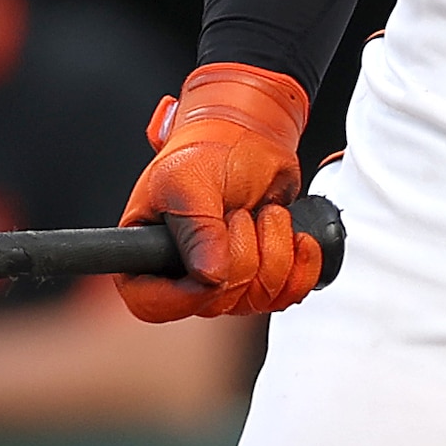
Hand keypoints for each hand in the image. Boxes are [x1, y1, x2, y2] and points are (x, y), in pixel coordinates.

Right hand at [119, 63, 322, 321]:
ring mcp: (224, 284)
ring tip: (259, 212)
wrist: (248, 140)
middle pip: (219, 301)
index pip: (151, 305)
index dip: (187, 294)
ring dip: (273, 246)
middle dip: (242, 249)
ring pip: (260, 298)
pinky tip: (293, 233)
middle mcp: (183, 279)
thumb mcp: (190, 180)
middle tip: (235, 211)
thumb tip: (209, 276)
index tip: (211, 264)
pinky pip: (290, 294)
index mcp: (144, 257)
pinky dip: (301, 260)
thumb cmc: (206, 153)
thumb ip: (197, 229)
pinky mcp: (260, 281)